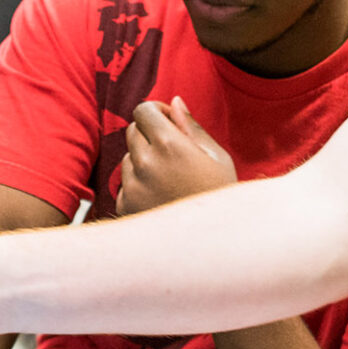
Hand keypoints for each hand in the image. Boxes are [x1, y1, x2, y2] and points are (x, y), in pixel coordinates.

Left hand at [116, 97, 235, 216]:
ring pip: (128, 158)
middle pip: (133, 131)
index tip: (168, 122)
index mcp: (170, 144)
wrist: (213, 246)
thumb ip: (192, 127)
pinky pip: (125, 185)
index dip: (156, 113)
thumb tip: (175, 102)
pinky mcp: (126, 206)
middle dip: (150, 135)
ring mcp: (133, 186)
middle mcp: (145, 162)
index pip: (144, 110)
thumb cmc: (221, 198)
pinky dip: (139, 187)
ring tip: (171, 181)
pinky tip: (162, 199)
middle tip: (173, 153)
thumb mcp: (217, 158)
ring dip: (143, 162)